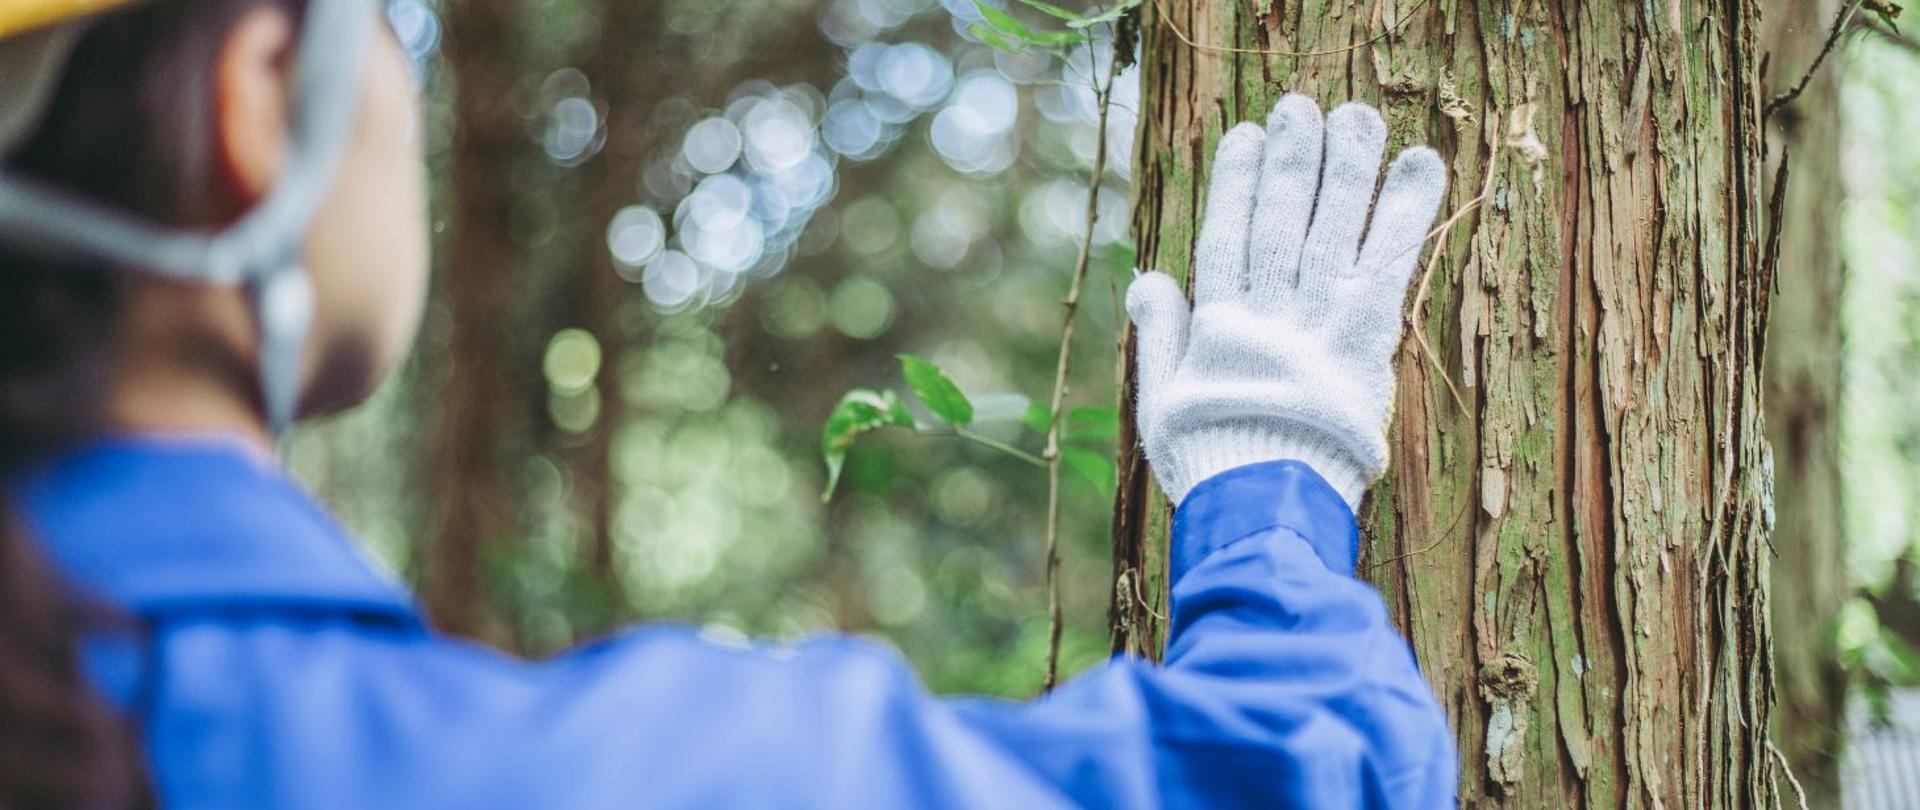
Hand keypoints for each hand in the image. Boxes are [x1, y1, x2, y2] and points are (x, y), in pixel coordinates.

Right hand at [1126, 95, 1448, 508]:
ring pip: (1331, 229)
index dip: (1235, 184)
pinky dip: (1405, 213)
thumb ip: (1162, 335)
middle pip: (1280, 221)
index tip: (1245, 135)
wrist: (1262, 509)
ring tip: (1360, 117)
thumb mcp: (1163, 403)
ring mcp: (1317, 324)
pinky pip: (1387, 264)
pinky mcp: (1365, 341)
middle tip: (1302, 107)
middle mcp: (1268, 314)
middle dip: (1293, 162)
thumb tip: (1150, 277)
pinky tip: (1421, 166)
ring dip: (1348, 168)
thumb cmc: (1212, 464)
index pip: (1226, 237)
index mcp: (1218, 327)